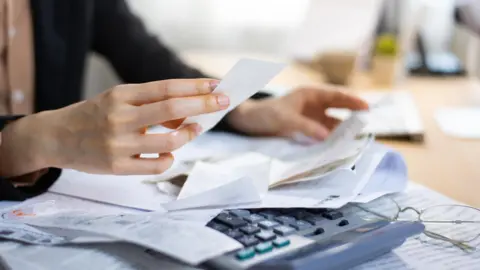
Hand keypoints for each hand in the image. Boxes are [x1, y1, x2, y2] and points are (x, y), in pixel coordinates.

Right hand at [0, 79, 228, 176]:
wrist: (55, 137)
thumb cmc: (93, 116)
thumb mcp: (117, 101)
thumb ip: (150, 105)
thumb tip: (188, 113)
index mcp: (121, 96)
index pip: (165, 88)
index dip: (193, 87)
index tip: (215, 86)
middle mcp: (120, 117)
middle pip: (171, 108)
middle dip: (203, 104)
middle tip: (223, 102)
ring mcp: (118, 144)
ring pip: (168, 141)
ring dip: (188, 134)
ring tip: (195, 129)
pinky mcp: (116, 167)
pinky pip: (156, 165)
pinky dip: (169, 159)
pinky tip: (169, 154)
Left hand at [227, 86, 367, 141]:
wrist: (248, 122)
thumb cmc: (264, 114)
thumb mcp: (285, 119)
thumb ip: (306, 127)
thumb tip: (327, 137)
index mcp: (310, 94)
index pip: (336, 95)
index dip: (353, 101)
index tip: (367, 109)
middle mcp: (313, 104)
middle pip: (338, 108)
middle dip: (353, 115)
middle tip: (368, 125)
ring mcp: (310, 116)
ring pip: (332, 122)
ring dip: (343, 130)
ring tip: (356, 139)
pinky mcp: (306, 128)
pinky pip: (323, 132)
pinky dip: (331, 138)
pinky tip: (338, 146)